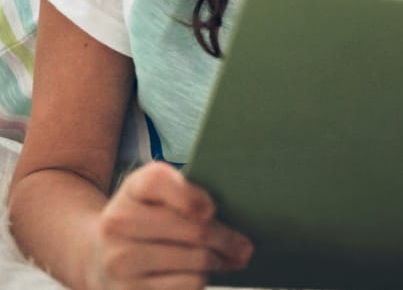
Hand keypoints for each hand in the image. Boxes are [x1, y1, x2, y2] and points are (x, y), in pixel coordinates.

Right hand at [88, 161, 252, 289]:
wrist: (97, 256)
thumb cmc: (146, 218)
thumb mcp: (158, 193)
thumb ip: (189, 192)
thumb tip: (228, 222)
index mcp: (132, 189)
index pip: (160, 182)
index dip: (191, 197)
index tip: (211, 210)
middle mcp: (118, 223)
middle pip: (195, 231)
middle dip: (227, 240)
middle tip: (245, 247)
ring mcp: (119, 261)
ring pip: (196, 263)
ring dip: (218, 263)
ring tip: (225, 260)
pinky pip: (186, 287)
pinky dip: (200, 282)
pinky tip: (200, 275)